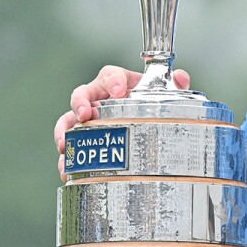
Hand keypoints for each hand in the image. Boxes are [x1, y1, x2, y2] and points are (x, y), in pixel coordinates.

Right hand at [53, 65, 189, 176]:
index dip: (113, 81)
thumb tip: (182, 79)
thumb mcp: (165, 95)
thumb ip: (175, 85)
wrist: (145, 124)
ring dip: (64, 130)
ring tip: (64, 144)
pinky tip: (66, 171)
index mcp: (117, 83)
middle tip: (84, 114)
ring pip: (68, 119)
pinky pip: (70, 146)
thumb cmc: (151, 105)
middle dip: (80, 103)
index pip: (110, 75)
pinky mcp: (83, 139)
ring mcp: (88, 119)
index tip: (119, 90)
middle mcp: (98, 98)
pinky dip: (66, 159)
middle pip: (82, 94)